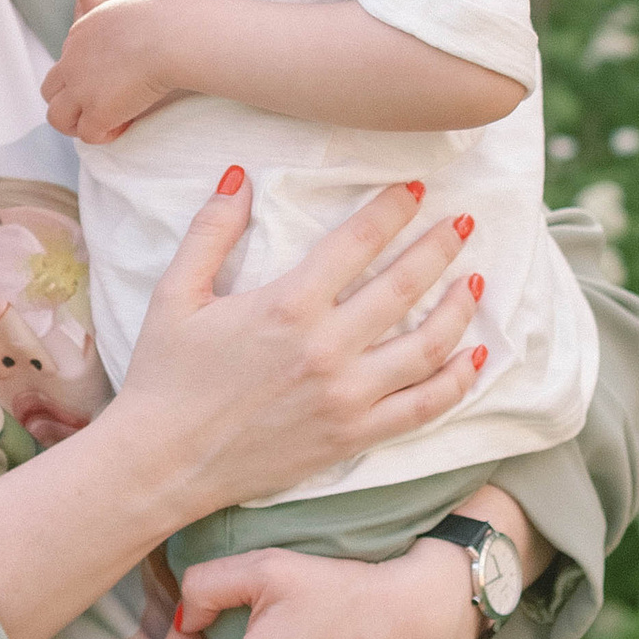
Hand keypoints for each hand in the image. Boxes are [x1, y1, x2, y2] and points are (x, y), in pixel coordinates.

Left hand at [41, 0, 195, 141]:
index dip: (83, 75)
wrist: (169, 35)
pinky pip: (88, 135)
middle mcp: (73, 61)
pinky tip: (123, 126)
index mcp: (80, 33)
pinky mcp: (97, 112)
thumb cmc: (158, 14)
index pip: (66, 61)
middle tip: (98, 106)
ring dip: (79, 123)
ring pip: (57, 118)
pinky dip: (104, 135)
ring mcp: (82, 89)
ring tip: (107, 122)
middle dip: (69, 102)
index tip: (107, 79)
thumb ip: (111, 1)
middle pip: (50, 91)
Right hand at [107, 169, 486, 518]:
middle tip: (464, 221)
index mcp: (288, 305)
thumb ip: (210, 231)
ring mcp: (346, 397)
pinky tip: (475, 357)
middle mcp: (326, 348)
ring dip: (458, 309)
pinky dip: (457, 382)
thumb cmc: (164, 375)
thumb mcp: (175, 293)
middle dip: (440, 246)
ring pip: (426, 346)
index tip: (418, 189)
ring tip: (475, 281)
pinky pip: (422, 407)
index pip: (358, 242)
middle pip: (404, 285)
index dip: (393, 209)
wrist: (162, 463)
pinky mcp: (352, 437)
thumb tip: (238, 176)